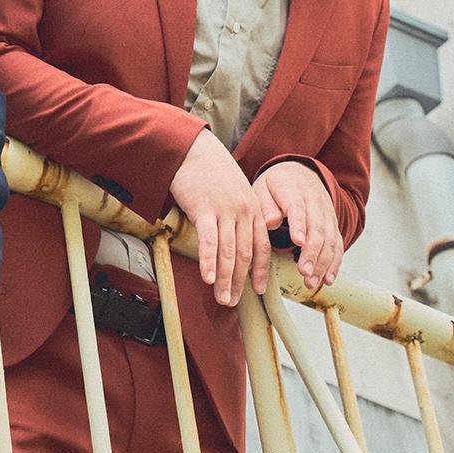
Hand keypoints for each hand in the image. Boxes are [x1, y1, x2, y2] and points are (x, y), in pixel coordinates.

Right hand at [169, 126, 274, 306]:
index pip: (261, 245)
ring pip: (228, 252)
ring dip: (225, 279)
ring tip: (221, 298)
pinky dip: (209, 261)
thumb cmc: (209, 171)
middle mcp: (243, 211)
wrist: (192, 149)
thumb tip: (234, 238)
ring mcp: (225, 210)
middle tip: (232, 302)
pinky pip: (209, 240)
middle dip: (239, 282)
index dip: (261, 270)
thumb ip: (237, 213)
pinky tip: (208, 277)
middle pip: (245, 254)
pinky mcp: (204, 208)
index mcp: (252, 208)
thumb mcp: (233, 190)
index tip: (259, 290)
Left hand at [253, 161, 342, 293]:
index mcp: (293, 191)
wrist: (301, 173)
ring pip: (330, 239)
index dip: (299, 225)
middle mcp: (315, 202)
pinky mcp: (332, 225)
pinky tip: (327, 279)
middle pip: (317, 228)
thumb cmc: (276, 185)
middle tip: (304, 273)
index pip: (298, 208)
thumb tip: (270, 222)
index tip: (298, 241)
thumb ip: (265, 205)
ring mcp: (327, 214)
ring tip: (311, 282)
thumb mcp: (263, 187)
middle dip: (312, 253)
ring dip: (323, 263)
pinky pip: (337, 245)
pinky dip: (334, 263)